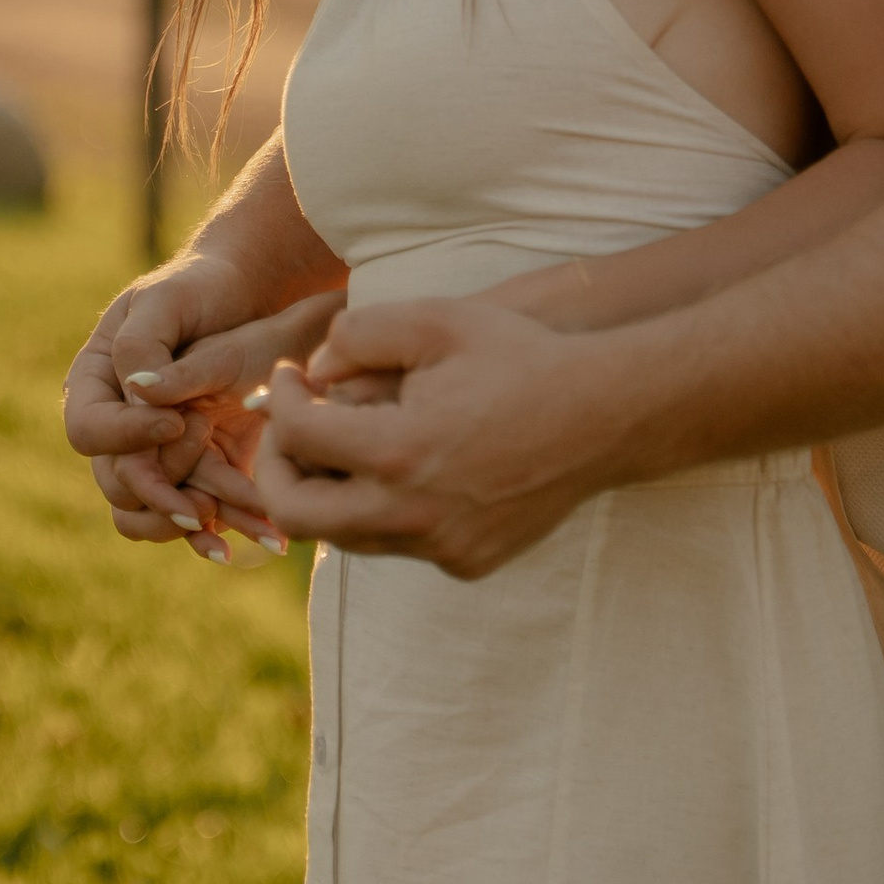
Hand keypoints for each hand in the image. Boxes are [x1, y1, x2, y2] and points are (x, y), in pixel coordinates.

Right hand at [63, 261, 320, 559]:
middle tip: (202, 499)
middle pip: (115, 483)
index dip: (127, 435)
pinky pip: (184, 519)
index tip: (179, 421)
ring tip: (220, 527)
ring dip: (180, 526)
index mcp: (94, 382)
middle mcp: (115, 427)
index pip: (87, 430)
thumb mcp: (170, 300)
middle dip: (159, 493)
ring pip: (143, 515)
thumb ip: (145, 345)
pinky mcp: (190, 473)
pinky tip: (233, 549)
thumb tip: (138, 394)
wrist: (252, 302)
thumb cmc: (201, 290)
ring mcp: (151, 454)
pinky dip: (207, 536)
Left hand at [245, 297, 616, 579]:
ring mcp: (443, 546)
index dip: (279, 400)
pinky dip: (383, 510)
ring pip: (346, 536)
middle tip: (286, 430)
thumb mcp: (437, 320)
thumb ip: (358, 334)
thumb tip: (311, 371)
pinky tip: (400, 469)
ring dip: (328, 492)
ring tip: (337, 443)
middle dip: (275, 468)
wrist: (607, 414)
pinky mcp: (468, 563)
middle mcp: (414, 513)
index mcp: (400, 451)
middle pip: (297, 514)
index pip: (298, 437)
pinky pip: (399, 544)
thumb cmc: (521, 357)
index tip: (289, 379)